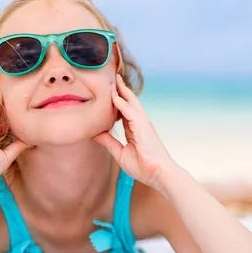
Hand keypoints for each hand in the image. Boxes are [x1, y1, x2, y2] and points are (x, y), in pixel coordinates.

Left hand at [92, 74, 175, 190]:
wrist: (158, 174)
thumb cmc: (142, 166)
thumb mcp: (119, 152)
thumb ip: (108, 141)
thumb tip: (94, 133)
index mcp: (135, 129)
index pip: (124, 111)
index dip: (117, 101)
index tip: (109, 92)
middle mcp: (140, 123)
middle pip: (129, 102)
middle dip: (121, 90)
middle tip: (112, 78)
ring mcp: (142, 124)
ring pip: (130, 102)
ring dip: (121, 91)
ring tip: (113, 80)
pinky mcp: (143, 127)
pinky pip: (130, 111)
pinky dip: (121, 103)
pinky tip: (112, 96)